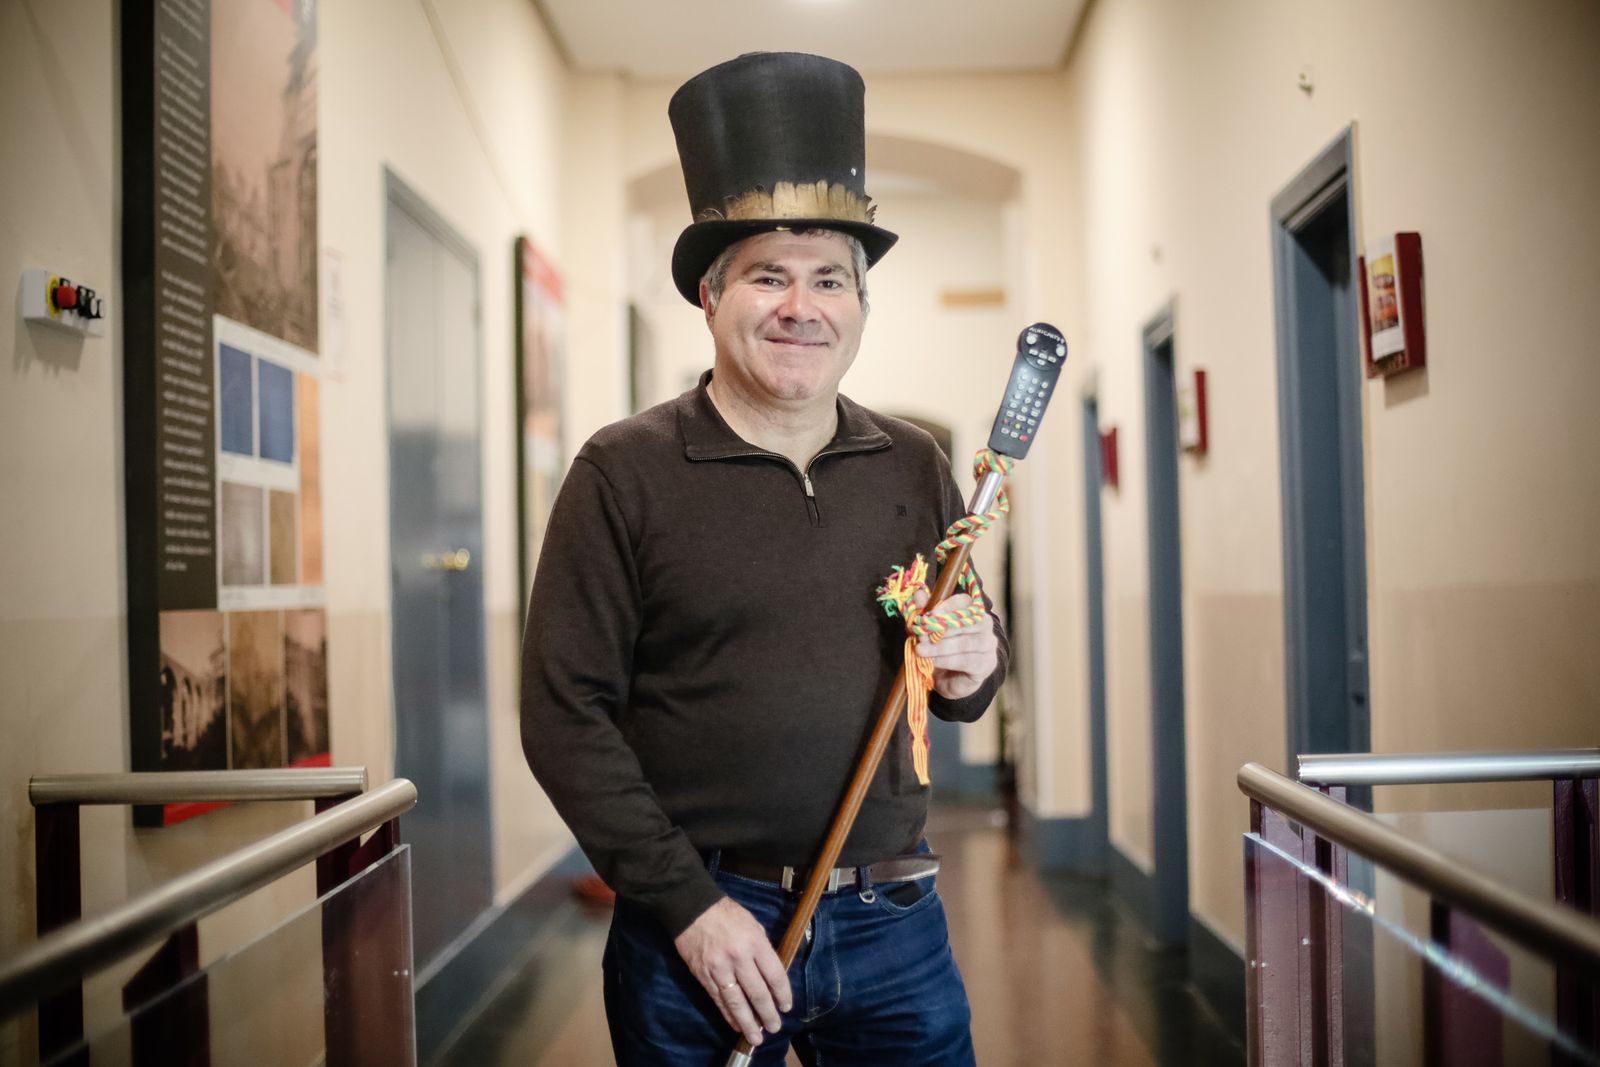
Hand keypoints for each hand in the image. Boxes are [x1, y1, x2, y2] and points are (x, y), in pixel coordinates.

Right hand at [673, 897, 791, 1046]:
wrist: (692, 909)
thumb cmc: (727, 914)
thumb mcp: (753, 924)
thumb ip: (763, 948)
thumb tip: (771, 973)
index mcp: (755, 943)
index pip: (774, 975)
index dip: (782, 994)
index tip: (786, 1006)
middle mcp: (738, 958)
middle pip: (757, 993)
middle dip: (768, 1013)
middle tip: (775, 1027)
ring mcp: (719, 969)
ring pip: (736, 1002)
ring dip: (748, 1022)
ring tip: (756, 1037)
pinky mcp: (704, 976)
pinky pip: (719, 1000)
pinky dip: (728, 1015)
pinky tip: (736, 1025)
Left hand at [913, 590, 999, 699]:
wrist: (951, 680)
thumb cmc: (941, 649)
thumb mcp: (929, 629)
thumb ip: (925, 611)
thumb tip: (918, 594)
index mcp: (973, 611)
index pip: (966, 602)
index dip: (948, 606)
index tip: (930, 614)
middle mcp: (985, 625)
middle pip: (966, 622)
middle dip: (939, 629)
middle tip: (920, 635)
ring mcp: (988, 645)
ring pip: (965, 642)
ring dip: (940, 646)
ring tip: (921, 650)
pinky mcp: (986, 664)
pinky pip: (965, 660)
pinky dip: (946, 660)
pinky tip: (932, 662)